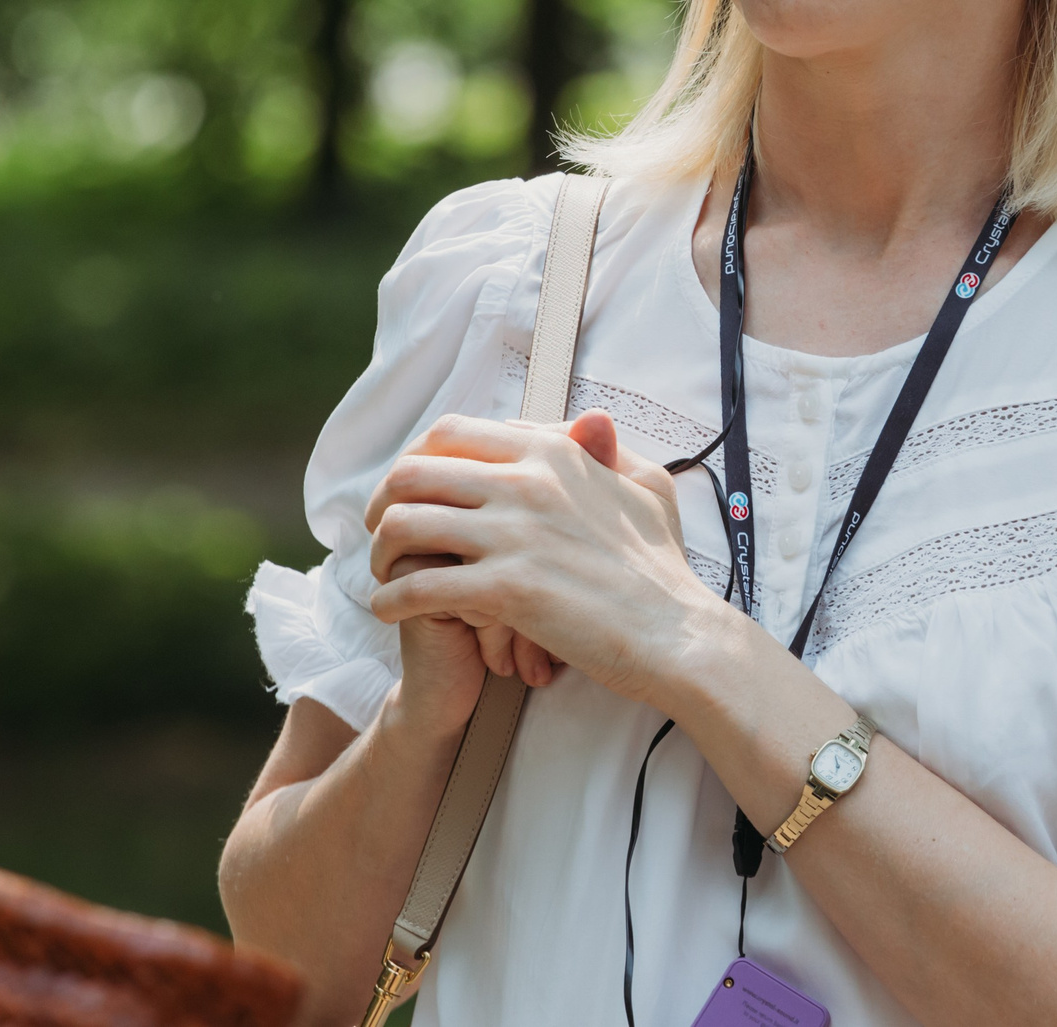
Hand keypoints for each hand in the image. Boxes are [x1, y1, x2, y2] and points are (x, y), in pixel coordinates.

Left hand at [365, 411, 718, 706]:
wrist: (676, 635)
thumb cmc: (663, 568)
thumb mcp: (648, 487)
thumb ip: (608, 451)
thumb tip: (590, 422)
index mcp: (554, 453)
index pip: (454, 432)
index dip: (417, 459)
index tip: (410, 489)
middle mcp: (528, 483)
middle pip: (414, 472)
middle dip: (382, 501)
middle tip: (380, 530)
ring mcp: (515, 535)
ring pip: (403, 524)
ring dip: (379, 550)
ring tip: (383, 573)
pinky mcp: (506, 590)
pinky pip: (418, 586)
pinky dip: (391, 599)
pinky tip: (390, 610)